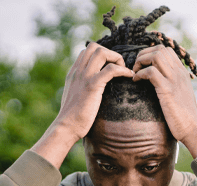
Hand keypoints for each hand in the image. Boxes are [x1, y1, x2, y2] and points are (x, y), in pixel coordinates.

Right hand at [31, 43, 132, 167]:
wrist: (66, 127)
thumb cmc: (72, 118)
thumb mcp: (74, 98)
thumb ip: (80, 89)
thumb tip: (90, 91)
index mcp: (73, 73)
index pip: (86, 52)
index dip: (101, 55)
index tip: (111, 67)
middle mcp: (78, 71)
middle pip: (94, 47)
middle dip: (110, 53)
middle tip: (118, 68)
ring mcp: (84, 77)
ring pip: (102, 52)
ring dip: (116, 58)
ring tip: (123, 70)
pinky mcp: (92, 85)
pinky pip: (111, 69)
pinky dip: (123, 70)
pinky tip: (129, 76)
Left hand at [132, 45, 196, 156]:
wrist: (192, 128)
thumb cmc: (184, 116)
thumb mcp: (180, 95)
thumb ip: (173, 85)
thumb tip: (161, 83)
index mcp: (182, 72)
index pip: (166, 50)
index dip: (150, 53)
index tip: (142, 65)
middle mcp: (179, 72)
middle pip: (159, 49)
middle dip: (143, 55)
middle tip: (136, 68)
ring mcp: (174, 80)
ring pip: (156, 56)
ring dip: (141, 62)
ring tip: (135, 73)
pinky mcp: (167, 90)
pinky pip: (151, 72)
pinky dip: (140, 74)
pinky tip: (136, 81)